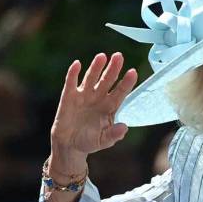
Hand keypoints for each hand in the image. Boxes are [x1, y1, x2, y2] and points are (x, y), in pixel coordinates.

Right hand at [49, 52, 136, 174]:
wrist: (70, 145)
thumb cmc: (90, 141)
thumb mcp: (104, 141)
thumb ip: (114, 134)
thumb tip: (124, 127)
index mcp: (111, 106)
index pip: (121, 91)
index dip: (127, 82)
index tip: (133, 72)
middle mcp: (99, 97)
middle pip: (108, 80)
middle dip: (113, 68)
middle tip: (119, 56)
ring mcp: (84, 95)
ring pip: (92, 78)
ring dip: (96, 67)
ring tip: (102, 56)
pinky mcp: (69, 97)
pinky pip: (71, 83)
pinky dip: (73, 73)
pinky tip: (77, 64)